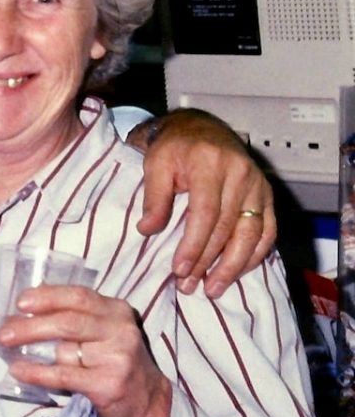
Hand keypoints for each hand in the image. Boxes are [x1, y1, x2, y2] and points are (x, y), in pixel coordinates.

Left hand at [0, 285, 172, 416]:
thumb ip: (77, 318)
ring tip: (7, 348)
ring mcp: (116, 358)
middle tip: (4, 331)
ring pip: (63, 348)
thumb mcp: (106, 331)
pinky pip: (63, 375)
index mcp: (116, 311)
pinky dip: (36, 372)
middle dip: (31, 325)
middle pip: (67, 321)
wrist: (149, 403)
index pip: (78, 296)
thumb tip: (24, 312)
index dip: (47, 297)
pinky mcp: (108, 385)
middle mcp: (119, 331)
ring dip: (29, 349)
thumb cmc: (117, 361)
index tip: (21, 302)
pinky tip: (19, 370)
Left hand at [127, 109, 274, 298]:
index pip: (205, 213)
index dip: (194, 245)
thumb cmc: (175, 147)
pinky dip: (254, 255)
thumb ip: (154, 196)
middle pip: (227, 228)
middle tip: (189, 285)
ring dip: (233, 266)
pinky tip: (238, 272)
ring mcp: (258, 185)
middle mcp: (240, 174)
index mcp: (210, 164)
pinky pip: (267, 231)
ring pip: (251, 234)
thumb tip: (148, 230)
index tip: (179, 269)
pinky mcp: (267, 194)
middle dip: (208, 262)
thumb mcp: (155, 163)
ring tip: (213, 288)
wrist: (201, 128)